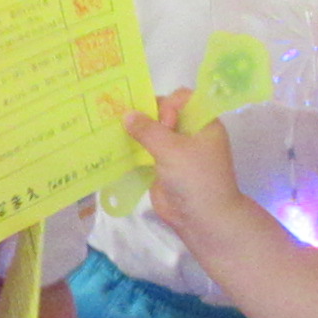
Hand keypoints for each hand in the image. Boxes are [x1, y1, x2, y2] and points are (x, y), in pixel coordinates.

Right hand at [123, 95, 253, 242]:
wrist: (202, 218)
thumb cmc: (195, 177)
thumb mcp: (172, 149)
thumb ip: (148, 130)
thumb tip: (126, 114)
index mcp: (203, 123)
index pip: (182, 99)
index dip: (169, 105)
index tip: (163, 123)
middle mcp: (189, 133)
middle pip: (164, 113)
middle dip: (146, 114)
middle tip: (128, 121)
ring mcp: (175, 150)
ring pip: (153, 132)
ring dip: (136, 131)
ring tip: (115, 128)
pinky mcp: (162, 166)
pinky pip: (145, 150)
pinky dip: (133, 147)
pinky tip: (116, 146)